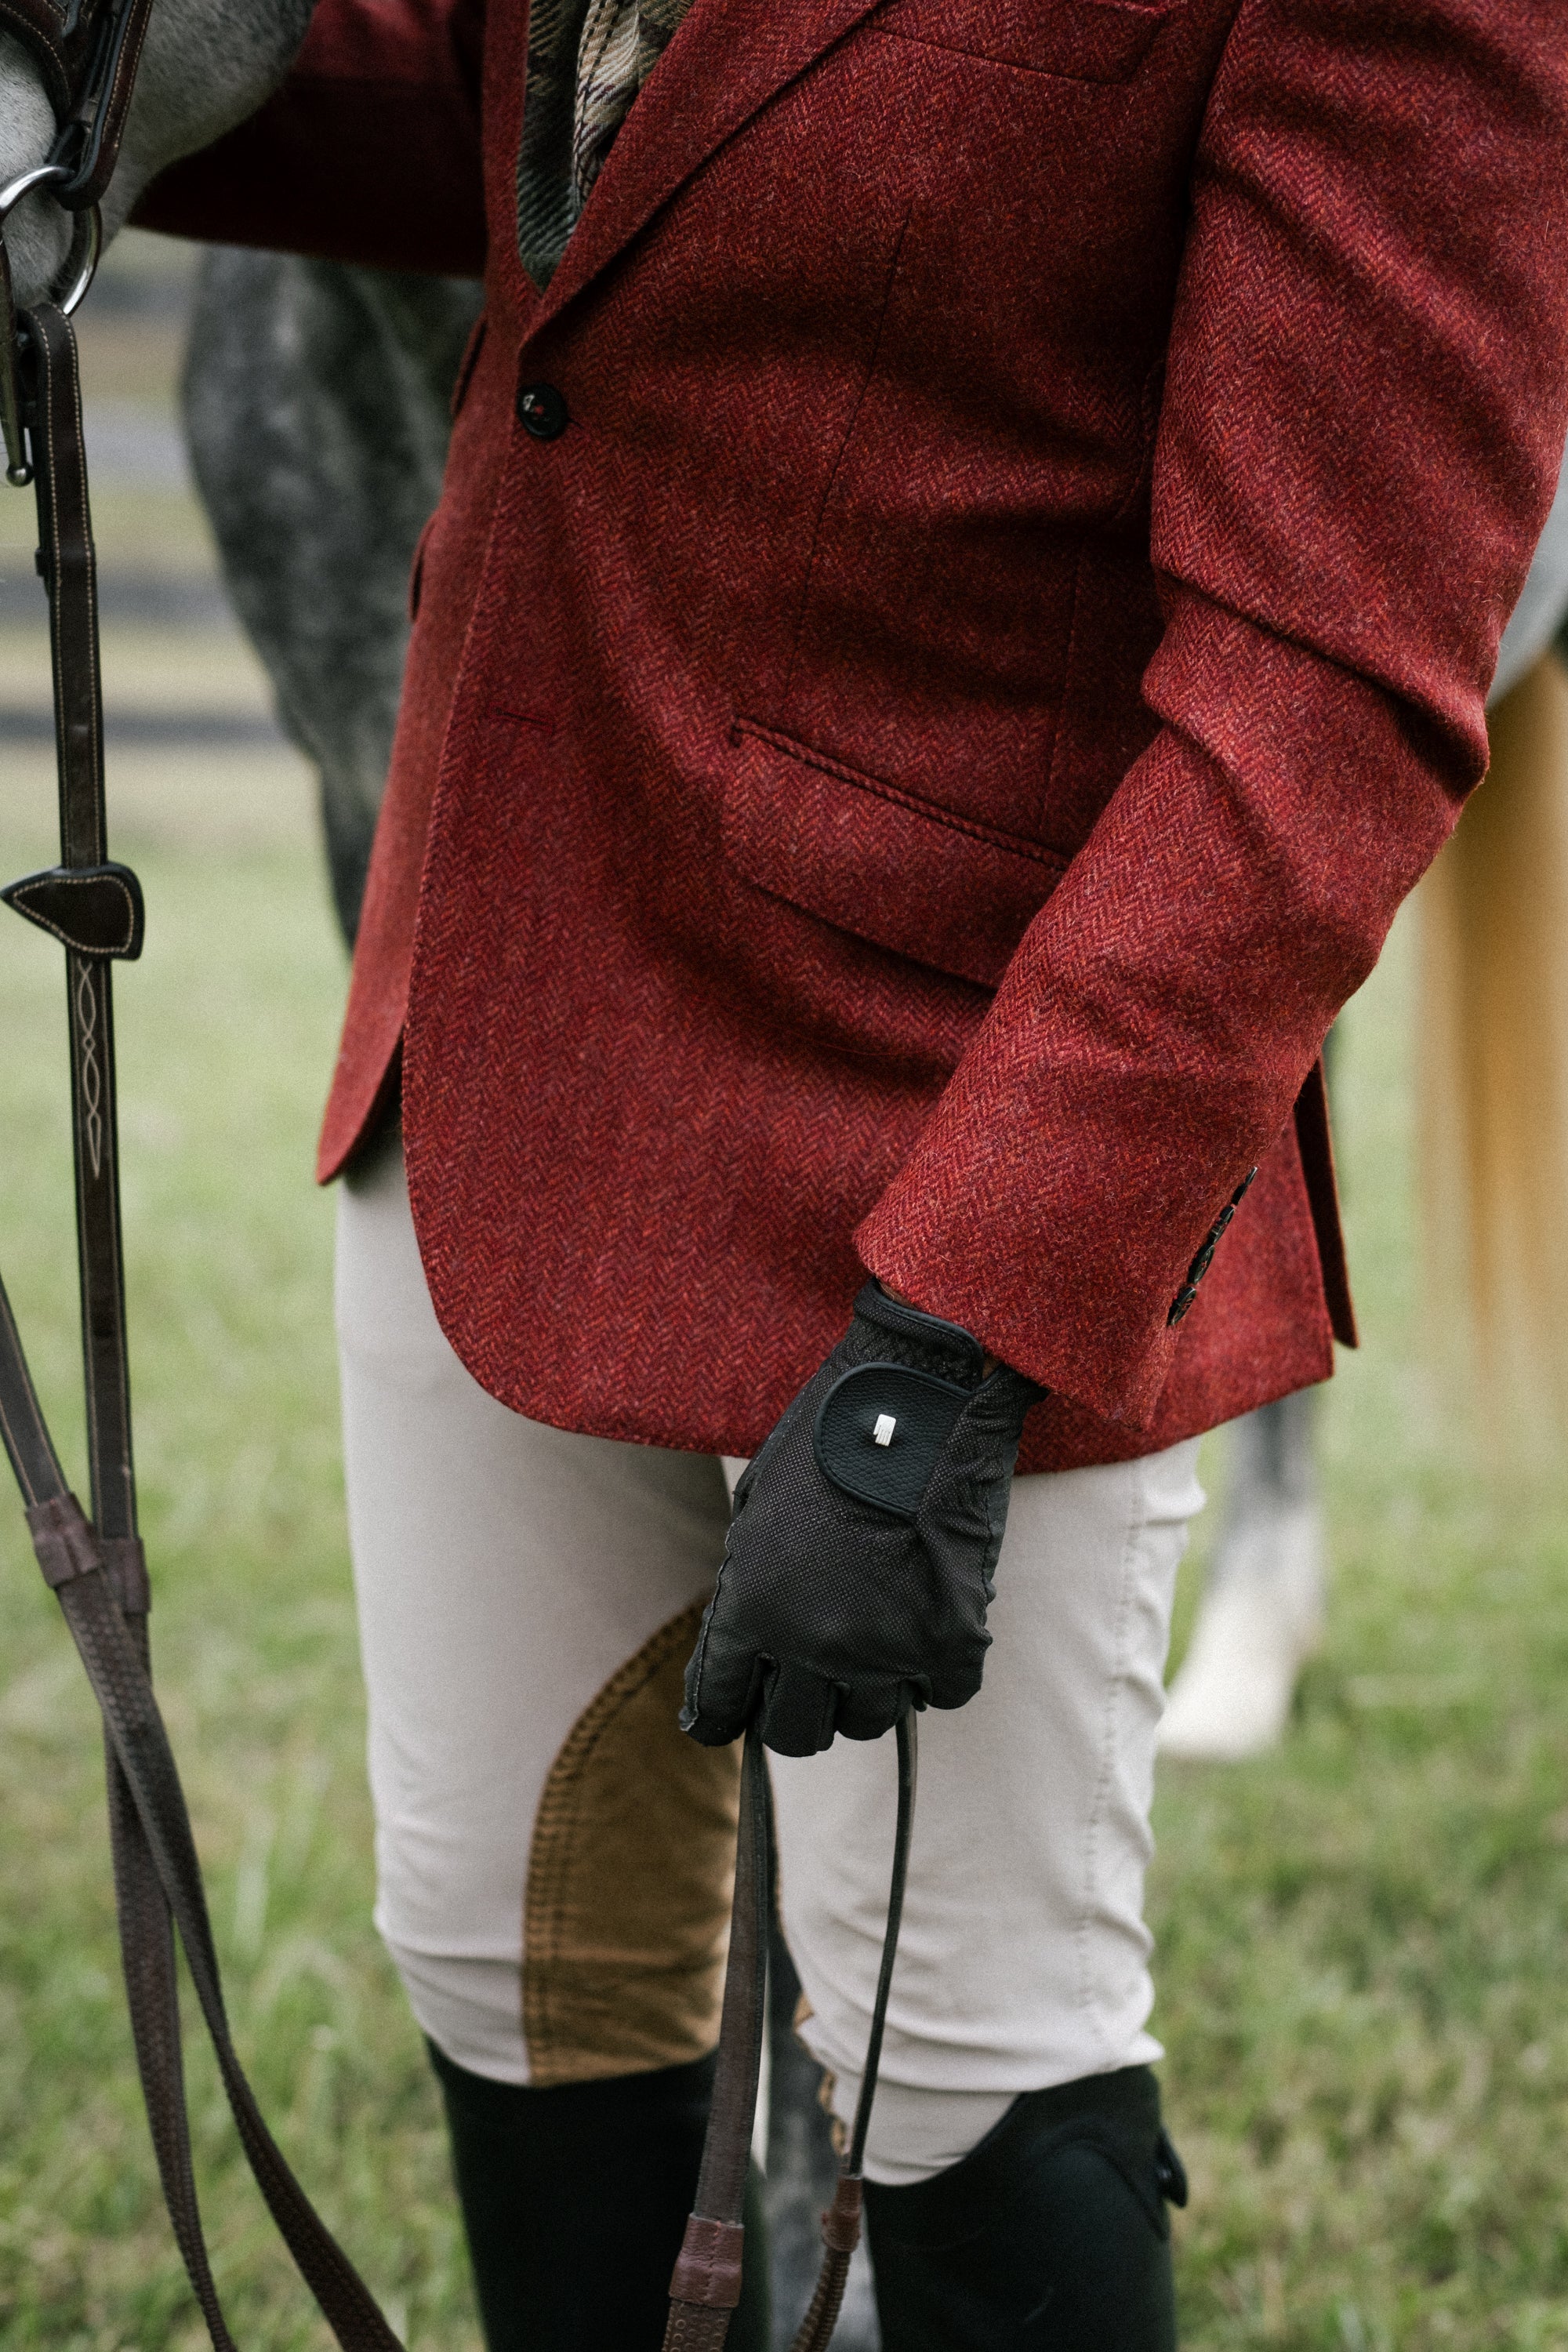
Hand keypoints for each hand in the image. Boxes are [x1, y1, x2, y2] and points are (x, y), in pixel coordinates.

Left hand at [681, 1282, 1041, 1756]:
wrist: (915, 1395)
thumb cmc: (826, 1438)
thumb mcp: (755, 1513)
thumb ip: (744, 1592)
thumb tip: (745, 1655)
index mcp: (750, 1610)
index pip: (721, 1706)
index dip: (725, 1715)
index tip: (734, 1717)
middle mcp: (812, 1642)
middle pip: (796, 1733)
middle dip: (798, 1713)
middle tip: (810, 1686)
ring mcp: (886, 1647)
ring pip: (869, 1722)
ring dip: (867, 1691)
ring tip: (875, 1642)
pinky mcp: (952, 1639)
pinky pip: (942, 1694)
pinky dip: (934, 1671)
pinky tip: (927, 1628)